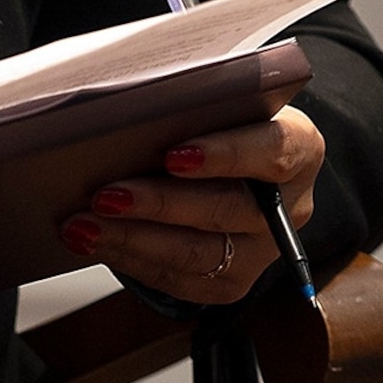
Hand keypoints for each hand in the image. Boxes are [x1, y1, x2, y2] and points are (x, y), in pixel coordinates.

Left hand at [56, 106, 324, 306]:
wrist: (232, 163)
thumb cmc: (214, 119)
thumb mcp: (216, 99)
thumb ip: (193, 99)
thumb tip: (123, 102)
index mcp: (299, 147)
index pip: (273, 151)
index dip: (226, 154)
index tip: (174, 155)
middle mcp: (288, 206)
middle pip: (226, 209)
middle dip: (159, 204)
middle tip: (105, 195)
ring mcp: (262, 251)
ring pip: (199, 254)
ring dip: (133, 239)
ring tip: (83, 225)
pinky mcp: (232, 283)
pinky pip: (180, 279)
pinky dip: (130, 260)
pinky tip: (94, 242)